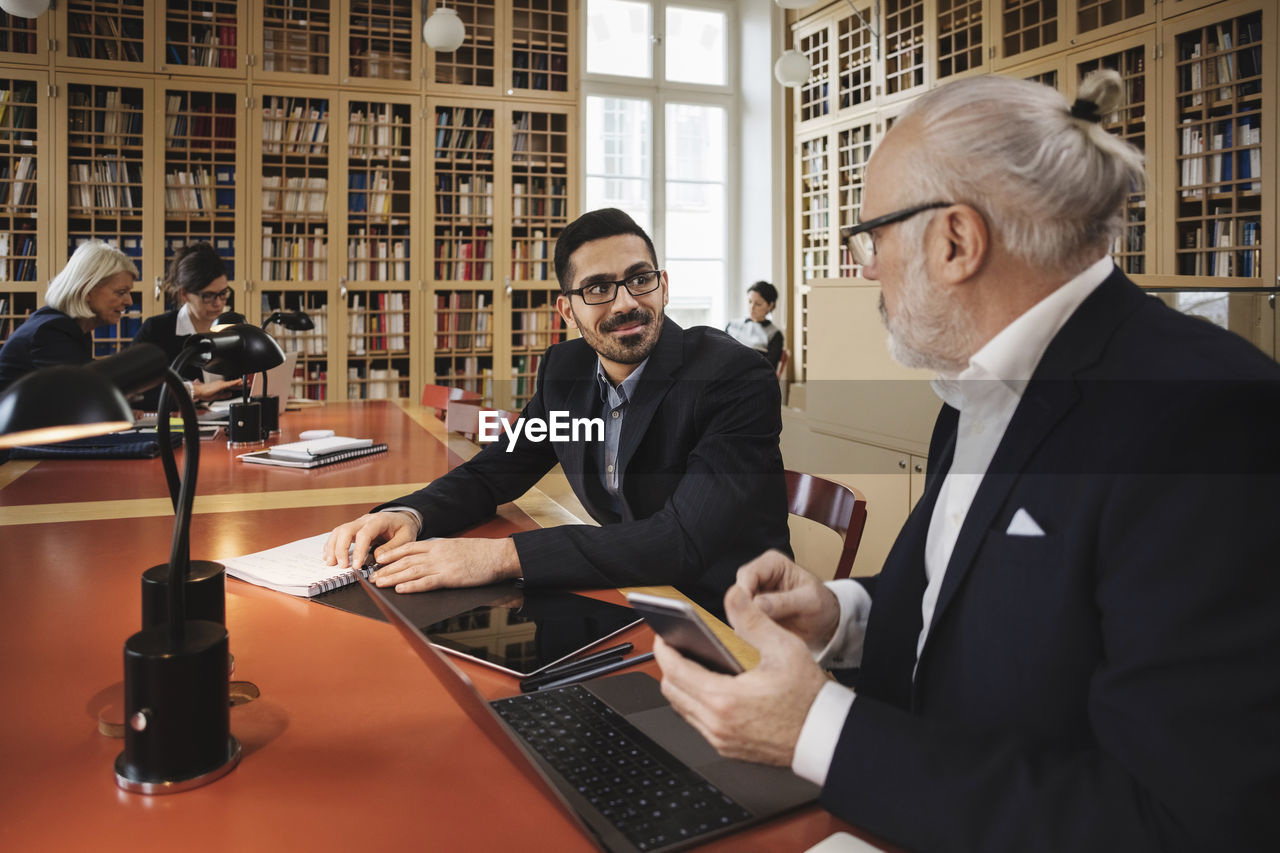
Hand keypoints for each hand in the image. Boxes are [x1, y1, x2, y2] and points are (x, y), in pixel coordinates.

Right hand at [190, 377, 243, 401]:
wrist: (198, 391)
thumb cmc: (204, 393)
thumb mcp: (217, 396)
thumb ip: (224, 395)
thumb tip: (230, 394)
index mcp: (221, 387)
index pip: (232, 386)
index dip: (239, 386)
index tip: (245, 386)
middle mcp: (222, 384)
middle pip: (234, 384)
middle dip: (242, 384)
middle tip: (248, 383)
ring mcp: (222, 384)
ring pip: (233, 383)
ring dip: (240, 383)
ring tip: (247, 382)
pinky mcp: (220, 385)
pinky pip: (229, 384)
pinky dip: (235, 382)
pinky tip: (239, 382)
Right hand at [323, 512, 417, 569]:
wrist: (402, 519)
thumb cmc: (404, 528)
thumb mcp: (406, 538)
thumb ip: (392, 547)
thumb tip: (377, 558)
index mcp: (379, 520)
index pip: (364, 534)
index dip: (358, 550)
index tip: (356, 566)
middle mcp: (365, 520)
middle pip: (346, 530)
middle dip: (341, 549)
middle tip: (342, 566)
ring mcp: (357, 523)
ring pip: (338, 531)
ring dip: (332, 547)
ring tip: (331, 563)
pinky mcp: (353, 529)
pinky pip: (338, 534)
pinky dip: (331, 545)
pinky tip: (329, 556)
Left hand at [370, 538, 520, 592]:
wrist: (498, 555)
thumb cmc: (482, 553)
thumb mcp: (458, 547)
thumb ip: (442, 551)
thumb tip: (430, 558)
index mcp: (439, 544)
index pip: (409, 548)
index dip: (391, 554)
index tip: (378, 559)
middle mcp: (437, 553)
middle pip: (405, 560)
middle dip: (386, 568)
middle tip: (372, 576)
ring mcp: (442, 565)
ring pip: (411, 571)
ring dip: (393, 577)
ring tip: (379, 583)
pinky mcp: (450, 577)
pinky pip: (426, 582)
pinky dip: (411, 586)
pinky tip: (400, 589)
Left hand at [654, 584, 827, 765]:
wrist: (825, 736)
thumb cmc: (809, 698)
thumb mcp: (783, 648)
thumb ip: (753, 619)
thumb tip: (734, 596)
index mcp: (725, 699)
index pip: (674, 671)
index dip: (664, 649)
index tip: (662, 635)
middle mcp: (717, 723)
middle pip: (672, 691)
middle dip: (669, 666)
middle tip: (676, 646)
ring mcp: (721, 739)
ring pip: (683, 708)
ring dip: (682, 685)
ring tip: (692, 663)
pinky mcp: (728, 747)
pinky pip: (698, 722)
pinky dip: (697, 702)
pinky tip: (711, 685)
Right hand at [736, 550, 840, 652]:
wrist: (826, 622)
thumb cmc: (823, 604)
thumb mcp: (810, 601)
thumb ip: (785, 602)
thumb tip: (758, 605)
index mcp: (773, 563)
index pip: (747, 574)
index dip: (744, 593)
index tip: (748, 613)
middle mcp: (759, 576)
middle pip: (738, 592)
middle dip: (744, 611)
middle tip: (756, 629)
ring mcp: (754, 595)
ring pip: (737, 609)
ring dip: (746, 622)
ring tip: (764, 635)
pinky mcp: (753, 612)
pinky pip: (742, 621)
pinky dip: (750, 630)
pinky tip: (762, 638)